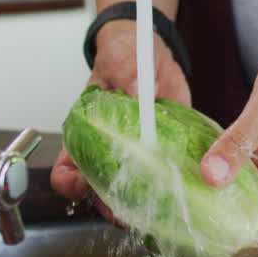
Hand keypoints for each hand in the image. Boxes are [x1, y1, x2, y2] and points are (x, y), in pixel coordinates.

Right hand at [50, 19, 191, 209]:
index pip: (67, 168)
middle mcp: (110, 150)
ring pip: (137, 193)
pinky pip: (170, 176)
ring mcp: (139, 155)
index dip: (70, 183)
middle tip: (135, 206)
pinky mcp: (166, 152)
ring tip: (165, 205)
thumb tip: (138, 90)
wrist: (152, 50)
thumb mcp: (120, 55)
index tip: (81, 185)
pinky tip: (189, 188)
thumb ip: (126, 71)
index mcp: (88, 131)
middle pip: (103, 192)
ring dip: (149, 203)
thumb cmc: (124, 52)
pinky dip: (178, 186)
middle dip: (116, 206)